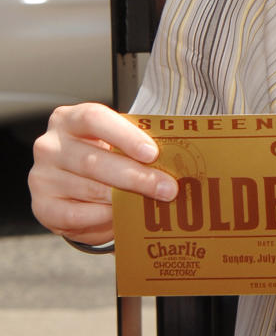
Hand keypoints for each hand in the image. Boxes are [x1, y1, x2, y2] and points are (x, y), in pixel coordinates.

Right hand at [29, 102, 177, 246]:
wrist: (72, 185)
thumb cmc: (100, 156)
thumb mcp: (114, 143)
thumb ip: (134, 146)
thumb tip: (173, 161)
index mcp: (69, 119)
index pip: (94, 119)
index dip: (125, 135)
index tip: (152, 153)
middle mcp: (50, 146)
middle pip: (95, 160)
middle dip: (137, 177)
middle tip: (166, 188)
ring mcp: (42, 177)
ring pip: (90, 190)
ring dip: (125, 199)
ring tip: (150, 204)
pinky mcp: (42, 207)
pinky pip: (78, 215)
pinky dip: (103, 217)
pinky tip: (120, 215)